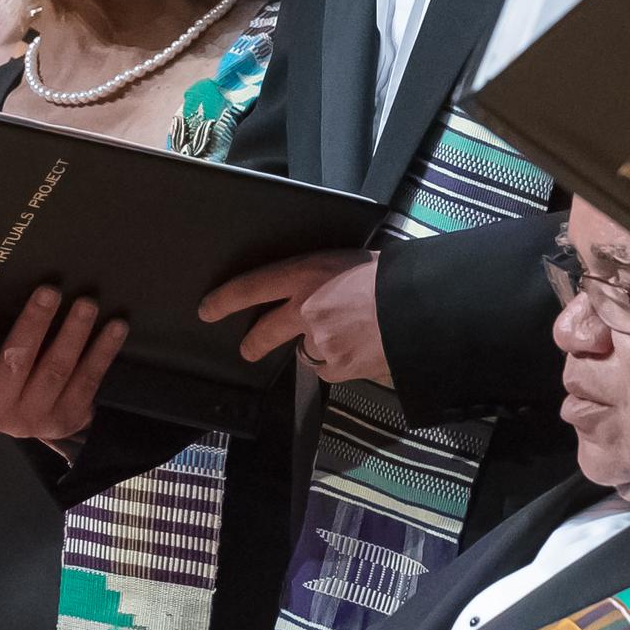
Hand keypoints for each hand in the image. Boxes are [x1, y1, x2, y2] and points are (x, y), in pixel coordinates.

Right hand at [0, 287, 128, 442]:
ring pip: (56, 370)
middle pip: (16, 364)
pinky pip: (87, 381)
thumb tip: (0, 300)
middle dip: (35, 325)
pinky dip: (102, 352)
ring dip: (74, 334)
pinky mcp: (65, 419)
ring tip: (86, 305)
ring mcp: (32, 420)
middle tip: (50, 292)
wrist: (18, 413)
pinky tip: (114, 328)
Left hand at [202, 249, 387, 386]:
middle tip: (248, 349)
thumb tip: (319, 288)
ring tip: (350, 335)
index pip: (252, 287)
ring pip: (306, 351)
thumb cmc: (392, 275)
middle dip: (253, 343)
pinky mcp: (338, 367)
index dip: (225, 300)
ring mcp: (320, 342)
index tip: (207, 310)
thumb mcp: (352, 261)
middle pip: (265, 332)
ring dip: (318, 348)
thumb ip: (326, 277)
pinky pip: (329, 368)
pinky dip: (339, 363)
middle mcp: (305, 309)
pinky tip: (360, 350)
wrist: (423, 307)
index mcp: (307, 274)